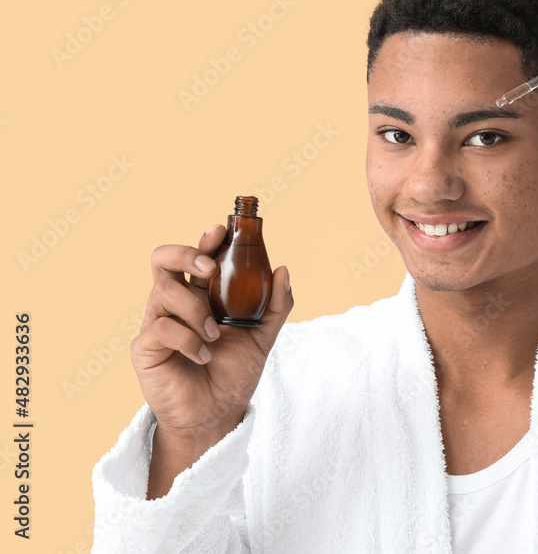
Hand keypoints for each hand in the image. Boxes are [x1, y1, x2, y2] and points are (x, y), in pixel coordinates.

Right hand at [130, 224, 293, 442]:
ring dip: (196, 310)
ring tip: (215, 336)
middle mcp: (175, 303)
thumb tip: (284, 270)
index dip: (205, 239)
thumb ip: (275, 305)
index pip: (195, 256)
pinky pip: (161, 328)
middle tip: (210, 268)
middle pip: (162, 259)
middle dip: (186, 253)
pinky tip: (203, 356)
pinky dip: (189, 340)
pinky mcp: (145, 348)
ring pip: (164, 291)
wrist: (217, 415)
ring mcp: (157, 322)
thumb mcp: (262, 336)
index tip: (222, 230)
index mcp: (199, 294)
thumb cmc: (234, 373)